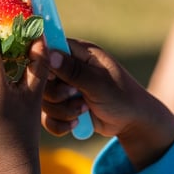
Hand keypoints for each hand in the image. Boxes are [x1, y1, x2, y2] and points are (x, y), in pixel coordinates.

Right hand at [43, 39, 173, 169]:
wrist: (131, 122)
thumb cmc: (122, 96)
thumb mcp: (99, 83)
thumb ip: (73, 70)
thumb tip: (48, 54)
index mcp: (79, 53)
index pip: (49, 48)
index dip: (44, 63)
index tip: (53, 77)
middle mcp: (68, 68)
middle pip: (41, 79)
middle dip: (57, 94)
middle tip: (77, 96)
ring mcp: (64, 89)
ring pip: (44, 100)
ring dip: (63, 111)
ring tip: (84, 110)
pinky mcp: (62, 107)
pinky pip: (47, 117)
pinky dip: (60, 124)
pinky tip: (76, 124)